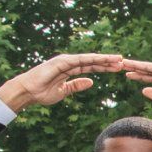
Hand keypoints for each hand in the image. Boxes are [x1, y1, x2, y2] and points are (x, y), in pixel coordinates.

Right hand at [0, 52, 120, 112]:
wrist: (28, 92)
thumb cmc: (43, 92)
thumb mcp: (64, 91)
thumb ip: (76, 85)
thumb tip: (91, 82)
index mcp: (71, 69)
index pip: (92, 67)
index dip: (105, 67)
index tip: (118, 68)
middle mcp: (70, 63)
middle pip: (93, 61)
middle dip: (108, 61)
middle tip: (124, 61)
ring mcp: (65, 61)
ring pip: (88, 59)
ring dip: (103, 59)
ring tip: (117, 59)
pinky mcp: (60, 62)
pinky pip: (78, 60)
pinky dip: (90, 59)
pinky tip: (101, 59)